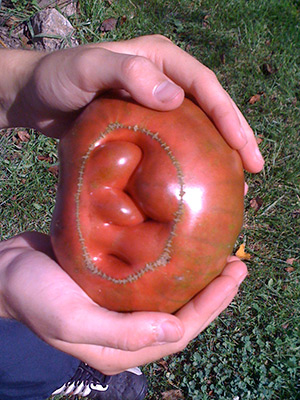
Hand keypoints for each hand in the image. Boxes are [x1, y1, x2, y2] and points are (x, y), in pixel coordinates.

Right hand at [0, 232, 246, 373]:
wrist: (8, 269)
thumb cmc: (36, 294)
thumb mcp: (73, 318)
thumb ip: (123, 332)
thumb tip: (178, 332)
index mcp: (122, 348)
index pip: (180, 332)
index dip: (212, 307)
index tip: (235, 276)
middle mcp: (127, 331)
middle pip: (182, 315)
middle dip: (213, 293)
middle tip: (237, 263)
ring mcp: (122, 307)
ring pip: (171, 296)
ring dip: (197, 278)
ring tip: (220, 255)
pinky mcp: (116, 284)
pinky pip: (154, 278)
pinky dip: (173, 266)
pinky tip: (184, 247)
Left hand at [5, 35, 262, 172]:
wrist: (35, 97)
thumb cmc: (57, 77)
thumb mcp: (88, 68)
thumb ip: (128, 73)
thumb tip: (175, 99)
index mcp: (161, 60)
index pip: (206, 86)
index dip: (230, 116)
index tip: (246, 148)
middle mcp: (164, 80)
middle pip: (210, 109)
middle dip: (235, 137)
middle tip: (253, 170)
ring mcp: (155, 105)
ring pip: (196, 128)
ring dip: (217, 153)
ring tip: (235, 182)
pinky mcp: (145, 127)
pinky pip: (175, 143)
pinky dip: (189, 161)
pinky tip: (196, 182)